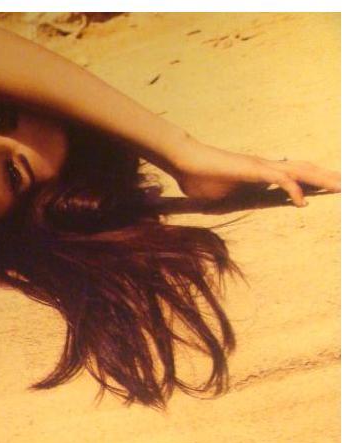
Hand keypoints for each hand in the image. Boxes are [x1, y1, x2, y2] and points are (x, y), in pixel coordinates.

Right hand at [172, 139, 340, 206]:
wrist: (185, 161)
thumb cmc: (197, 179)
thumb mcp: (219, 198)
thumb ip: (230, 202)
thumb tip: (230, 211)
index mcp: (260, 175)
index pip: (293, 177)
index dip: (312, 183)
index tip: (326, 191)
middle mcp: (267, 167)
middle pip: (304, 171)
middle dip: (326, 179)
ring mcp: (262, 167)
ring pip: (300, 172)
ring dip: (321, 181)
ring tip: (340, 188)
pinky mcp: (254, 171)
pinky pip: (281, 181)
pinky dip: (294, 191)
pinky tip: (303, 203)